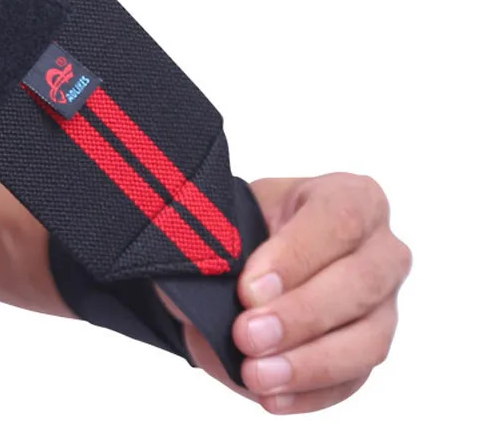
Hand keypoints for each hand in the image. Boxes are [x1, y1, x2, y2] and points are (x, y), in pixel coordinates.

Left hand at [159, 173, 410, 413]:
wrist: (249, 260)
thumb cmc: (250, 226)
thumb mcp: (232, 215)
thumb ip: (223, 236)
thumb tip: (207, 272)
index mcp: (351, 197)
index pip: (339, 220)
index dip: (295, 256)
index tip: (249, 287)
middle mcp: (381, 249)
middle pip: (359, 283)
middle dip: (300, 315)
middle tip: (247, 334)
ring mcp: (384, 305)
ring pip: (367, 340)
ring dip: (308, 363)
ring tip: (256, 374)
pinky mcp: (370, 350)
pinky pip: (352, 380)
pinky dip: (310, 392)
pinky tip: (273, 395)